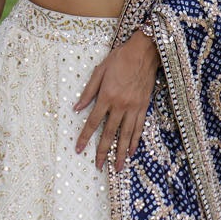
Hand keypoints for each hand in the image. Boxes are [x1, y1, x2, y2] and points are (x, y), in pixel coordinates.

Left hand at [75, 31, 159, 170]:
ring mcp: (134, 107)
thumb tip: (76, 108)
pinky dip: (135, 141)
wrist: (144, 52)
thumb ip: (88, 91)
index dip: (85, 137)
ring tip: (117, 167)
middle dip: (103, 151)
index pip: (93, 122)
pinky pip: (139, 128)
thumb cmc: (120, 58)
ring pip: (126, 135)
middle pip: (109, 133)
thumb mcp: (99, 71)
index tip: (79, 149)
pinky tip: (131, 151)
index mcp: (107, 96)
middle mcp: (120, 105)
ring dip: (120, 152)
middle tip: (99, 166)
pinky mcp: (143, 107)